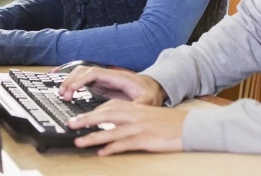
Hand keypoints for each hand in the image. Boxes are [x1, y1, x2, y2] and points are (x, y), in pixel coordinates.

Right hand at [58, 67, 165, 104]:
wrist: (153, 88)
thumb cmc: (150, 93)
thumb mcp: (149, 100)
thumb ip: (141, 104)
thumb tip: (132, 110)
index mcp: (117, 77)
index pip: (94, 73)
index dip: (81, 79)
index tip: (72, 89)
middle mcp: (108, 76)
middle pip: (84, 71)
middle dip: (71, 80)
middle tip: (64, 95)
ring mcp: (104, 80)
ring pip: (82, 74)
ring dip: (70, 82)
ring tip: (63, 94)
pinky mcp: (101, 86)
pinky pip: (83, 81)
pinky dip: (73, 84)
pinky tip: (67, 91)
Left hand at [68, 101, 186, 155]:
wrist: (190, 126)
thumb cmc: (169, 123)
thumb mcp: (148, 114)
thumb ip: (131, 116)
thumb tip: (112, 123)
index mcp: (135, 108)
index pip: (109, 106)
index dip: (92, 111)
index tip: (78, 117)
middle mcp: (135, 115)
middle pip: (106, 115)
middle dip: (86, 120)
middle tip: (70, 125)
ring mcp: (140, 127)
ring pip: (112, 130)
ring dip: (94, 136)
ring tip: (79, 142)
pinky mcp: (146, 140)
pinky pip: (126, 144)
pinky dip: (113, 148)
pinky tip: (102, 153)